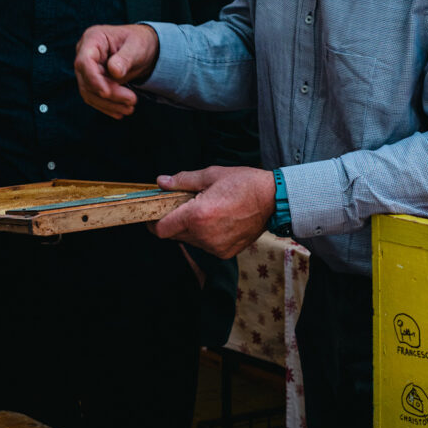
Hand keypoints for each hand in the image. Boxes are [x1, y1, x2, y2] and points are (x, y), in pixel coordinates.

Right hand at [75, 24, 159, 119]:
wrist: (142, 49)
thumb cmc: (139, 42)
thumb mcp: (137, 46)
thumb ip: (125, 58)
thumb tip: (114, 72)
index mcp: (93, 39)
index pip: (84, 61)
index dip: (93, 79)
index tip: (106, 93)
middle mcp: (85, 54)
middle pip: (87, 80)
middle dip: (109, 95)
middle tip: (132, 100)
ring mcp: (86, 69)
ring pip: (89, 92)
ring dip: (108, 104)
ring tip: (130, 109)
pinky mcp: (92, 81)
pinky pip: (94, 98)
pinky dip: (107, 107)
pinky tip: (120, 112)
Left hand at [152, 166, 275, 258]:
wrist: (273, 199)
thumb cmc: (244, 183)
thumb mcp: (211, 175)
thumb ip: (182, 180)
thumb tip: (161, 182)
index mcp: (197, 215)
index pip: (161, 229)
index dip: (154, 222)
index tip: (155, 213)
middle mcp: (204, 236)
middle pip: (174, 235)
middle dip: (173, 221)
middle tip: (184, 205)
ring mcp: (215, 247)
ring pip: (190, 241)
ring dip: (190, 228)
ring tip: (205, 210)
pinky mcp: (225, 252)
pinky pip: (205, 246)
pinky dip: (205, 235)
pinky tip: (217, 220)